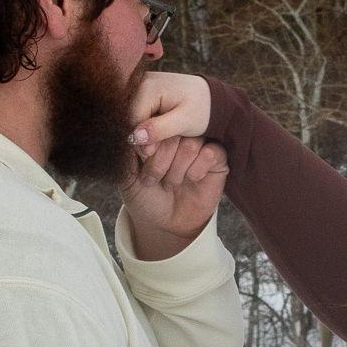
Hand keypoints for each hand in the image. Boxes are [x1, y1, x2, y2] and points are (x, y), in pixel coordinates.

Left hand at [122, 136, 228, 260]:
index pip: (155, 121)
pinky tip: (192, 180)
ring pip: (191, 144)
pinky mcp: (217, 159)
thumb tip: (133, 129)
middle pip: (174, 132)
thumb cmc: (146, 198)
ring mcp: (199, 146)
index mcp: (157, 133)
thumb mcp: (128, 174)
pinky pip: (210, 153)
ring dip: (178, 169)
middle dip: (161, 160)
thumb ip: (129, 150)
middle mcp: (179, 135)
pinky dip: (197, 170)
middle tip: (154, 179)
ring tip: (171, 184)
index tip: (142, 159)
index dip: (149, 140)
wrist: (164, 224)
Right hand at [129, 71, 211, 150]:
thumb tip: (135, 137)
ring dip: (145, 132)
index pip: (133, 120)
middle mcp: (139, 81)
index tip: (154, 154)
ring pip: (133, 118)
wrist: (210, 97)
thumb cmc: (201, 109)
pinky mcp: (143, 92)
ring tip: (162, 139)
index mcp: (148, 86)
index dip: (140, 140)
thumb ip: (160, 129)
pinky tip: (160, 132)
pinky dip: (147, 126)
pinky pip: (138, 114)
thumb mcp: (184, 121)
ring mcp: (140, 85)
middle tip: (158, 150)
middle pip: (131, 118)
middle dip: (143, 137)